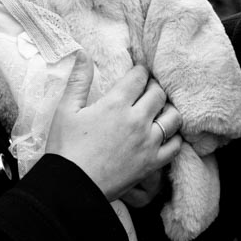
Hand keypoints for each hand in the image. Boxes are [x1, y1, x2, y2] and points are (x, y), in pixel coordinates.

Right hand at [46, 53, 182, 201]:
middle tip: (146, 90)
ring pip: (173, 117)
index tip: (137, 73)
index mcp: (116, 104)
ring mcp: (148, 143)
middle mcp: (137, 120)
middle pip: (159, 93)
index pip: (139, 76)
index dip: (139, 71)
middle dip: (154, 87)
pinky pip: (175, 146)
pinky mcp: (152, 163)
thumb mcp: (66, 110)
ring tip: (158, 110)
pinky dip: (174, 137)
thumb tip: (83, 53)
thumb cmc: (65, 148)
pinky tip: (165, 134)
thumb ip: (78, 80)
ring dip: (168, 109)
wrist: (71, 187)